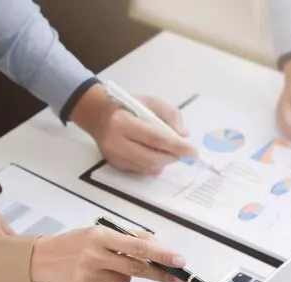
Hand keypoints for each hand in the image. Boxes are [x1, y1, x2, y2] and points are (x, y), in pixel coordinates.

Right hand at [30, 226, 185, 281]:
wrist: (41, 261)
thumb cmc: (74, 244)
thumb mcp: (97, 233)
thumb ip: (126, 238)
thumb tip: (156, 245)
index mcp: (99, 236)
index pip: (137, 246)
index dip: (161, 254)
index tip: (179, 260)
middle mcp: (94, 256)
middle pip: (136, 268)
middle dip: (160, 273)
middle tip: (178, 278)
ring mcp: (89, 277)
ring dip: (123, 276)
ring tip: (102, 268)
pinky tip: (96, 279)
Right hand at [71, 84, 197, 174]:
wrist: (97, 115)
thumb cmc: (127, 106)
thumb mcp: (150, 101)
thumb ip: (170, 115)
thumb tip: (183, 135)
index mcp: (123, 122)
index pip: (155, 138)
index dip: (176, 146)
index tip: (193, 151)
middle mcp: (115, 142)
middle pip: (151, 158)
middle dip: (172, 157)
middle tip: (183, 152)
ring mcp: (113, 156)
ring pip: (147, 168)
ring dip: (164, 161)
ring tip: (167, 150)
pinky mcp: (114, 165)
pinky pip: (140, 170)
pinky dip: (152, 164)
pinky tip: (152, 152)